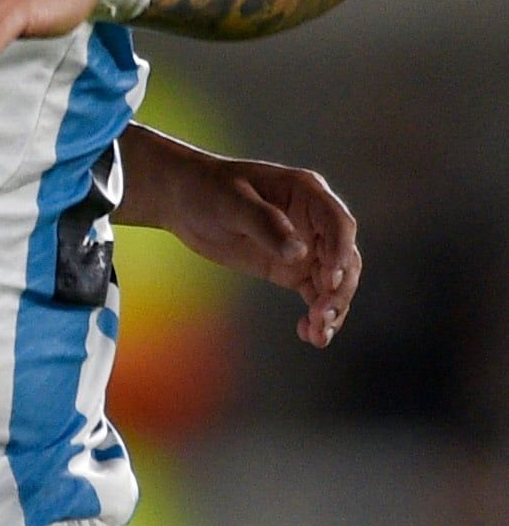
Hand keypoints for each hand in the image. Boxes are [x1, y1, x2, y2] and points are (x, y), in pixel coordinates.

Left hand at [122, 137, 360, 347]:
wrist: (183, 200)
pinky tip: (311, 335)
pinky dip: (317, 315)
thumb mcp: (230, 202)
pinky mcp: (291, 269)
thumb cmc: (207, 189)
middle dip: (339, 288)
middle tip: (322, 314)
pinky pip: (314, 293)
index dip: (340, 251)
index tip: (332, 278)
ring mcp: (306, 247)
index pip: (338, 224)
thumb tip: (299, 254)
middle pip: (343, 258)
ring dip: (332, 308)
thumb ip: (265, 224)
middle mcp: (315, 222)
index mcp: (307, 193)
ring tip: (318, 335)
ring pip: (334, 281)